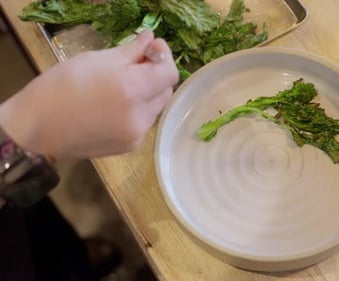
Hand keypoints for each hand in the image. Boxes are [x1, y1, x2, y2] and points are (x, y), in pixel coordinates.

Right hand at [0, 31, 178, 159]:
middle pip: (165, 90)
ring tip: (121, 88)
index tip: (151, 49)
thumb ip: (131, 51)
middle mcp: (140, 116)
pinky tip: (115, 107)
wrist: (36, 128)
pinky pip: (145, 123)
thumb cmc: (61, 86)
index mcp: (132, 90)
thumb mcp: (96, 60)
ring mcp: (136, 135)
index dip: (164, 58)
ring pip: (156, 107)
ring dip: (148, 94)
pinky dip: (138, 111)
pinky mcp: (130, 147)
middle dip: (155, 76)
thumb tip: (152, 40)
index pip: (170, 73)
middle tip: (134, 66)